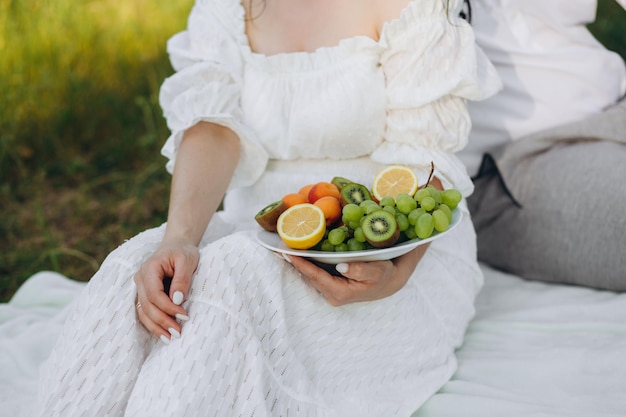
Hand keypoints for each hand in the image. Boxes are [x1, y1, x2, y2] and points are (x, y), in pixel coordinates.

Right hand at [133, 239, 198, 341]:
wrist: (176, 246)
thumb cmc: (183, 252)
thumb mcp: (187, 260)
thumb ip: (182, 279)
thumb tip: (177, 300)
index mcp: (149, 268)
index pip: (154, 293)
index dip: (168, 307)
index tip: (184, 316)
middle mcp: (140, 279)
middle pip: (147, 305)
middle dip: (163, 321)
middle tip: (179, 333)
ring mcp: (140, 288)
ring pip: (143, 312)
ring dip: (156, 327)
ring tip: (171, 338)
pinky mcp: (144, 295)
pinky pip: (145, 313)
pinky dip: (153, 325)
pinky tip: (164, 335)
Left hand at [287, 243, 428, 305]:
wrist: (389, 281)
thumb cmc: (384, 275)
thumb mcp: (377, 271)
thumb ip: (361, 269)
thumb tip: (342, 266)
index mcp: (340, 293)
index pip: (315, 276)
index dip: (301, 264)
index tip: (287, 253)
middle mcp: (331, 294)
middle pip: (308, 276)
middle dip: (293, 262)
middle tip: (277, 247)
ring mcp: (330, 290)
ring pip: (309, 275)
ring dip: (296, 262)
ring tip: (281, 248)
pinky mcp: (330, 284)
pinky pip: (314, 272)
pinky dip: (304, 262)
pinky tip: (295, 252)